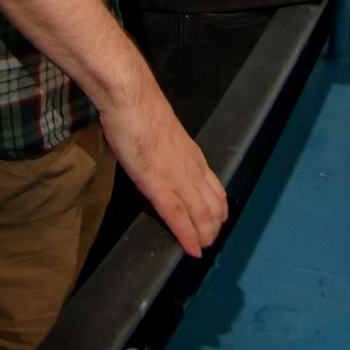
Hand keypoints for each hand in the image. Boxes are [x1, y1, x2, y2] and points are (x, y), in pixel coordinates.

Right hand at [100, 67, 227, 258]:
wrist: (132, 100)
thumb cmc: (141, 113)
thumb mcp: (163, 135)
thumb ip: (168, 152)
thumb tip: (162, 161)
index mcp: (192, 156)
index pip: (214, 189)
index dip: (217, 210)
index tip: (216, 224)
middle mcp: (192, 168)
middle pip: (213, 206)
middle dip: (213, 228)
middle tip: (209, 243)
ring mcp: (178, 178)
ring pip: (201, 215)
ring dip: (204, 236)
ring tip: (202, 249)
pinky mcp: (159, 184)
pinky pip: (178, 216)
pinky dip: (187, 236)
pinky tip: (192, 250)